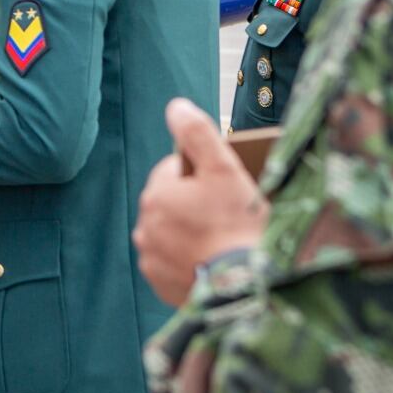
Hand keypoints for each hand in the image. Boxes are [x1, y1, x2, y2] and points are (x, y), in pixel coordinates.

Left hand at [134, 98, 270, 306]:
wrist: (247, 286)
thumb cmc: (239, 224)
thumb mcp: (224, 169)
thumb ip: (197, 133)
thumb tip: (175, 106)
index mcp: (156, 195)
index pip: (174, 173)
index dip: (202, 177)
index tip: (224, 191)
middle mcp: (145, 227)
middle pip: (172, 204)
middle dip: (194, 205)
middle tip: (227, 218)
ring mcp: (151, 257)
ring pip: (171, 233)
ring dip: (189, 233)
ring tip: (221, 242)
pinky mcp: (160, 283)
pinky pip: (172, 262)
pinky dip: (187, 260)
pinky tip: (211, 262)